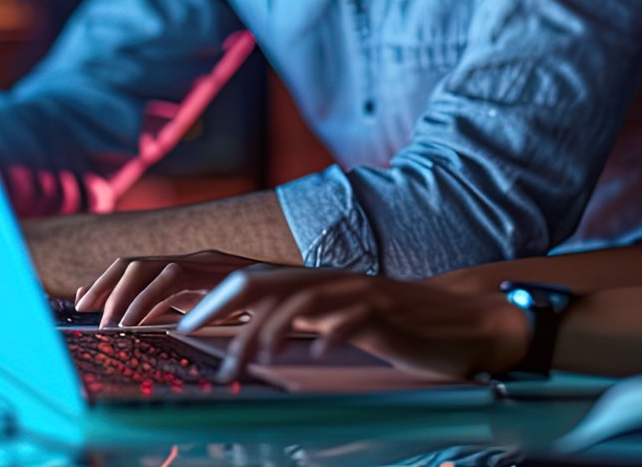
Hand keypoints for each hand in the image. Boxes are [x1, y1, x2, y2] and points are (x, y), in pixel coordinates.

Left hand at [73, 250, 264, 327]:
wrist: (306, 295)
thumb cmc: (254, 309)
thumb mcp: (203, 312)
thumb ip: (168, 311)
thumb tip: (126, 320)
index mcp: (184, 268)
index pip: (133, 267)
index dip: (103, 283)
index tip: (80, 304)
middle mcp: (192, 259)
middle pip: (135, 263)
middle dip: (107, 287)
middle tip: (92, 317)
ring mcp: (208, 263)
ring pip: (155, 268)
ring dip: (130, 296)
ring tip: (117, 324)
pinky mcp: (224, 272)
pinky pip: (178, 280)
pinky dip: (155, 300)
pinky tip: (145, 322)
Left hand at [176, 267, 531, 382]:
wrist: (463, 320)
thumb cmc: (394, 326)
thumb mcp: (335, 321)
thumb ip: (297, 322)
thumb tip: (250, 339)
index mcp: (312, 282)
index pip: (247, 279)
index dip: (208, 297)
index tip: (179, 323)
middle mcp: (327, 280)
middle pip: (258, 280)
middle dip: (217, 306)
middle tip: (186, 334)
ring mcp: (357, 293)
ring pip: (298, 301)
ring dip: (262, 331)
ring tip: (241, 363)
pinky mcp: (385, 313)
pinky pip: (350, 319)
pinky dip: (326, 335)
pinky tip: (309, 357)